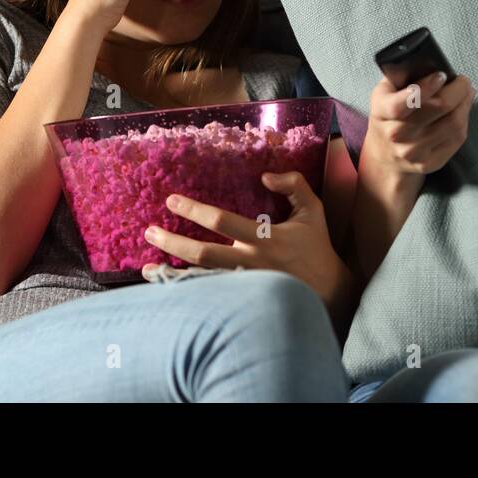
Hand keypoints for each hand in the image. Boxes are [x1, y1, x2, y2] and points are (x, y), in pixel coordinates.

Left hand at [142, 172, 349, 308]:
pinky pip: (210, 296)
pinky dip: (188, 292)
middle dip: (173, 243)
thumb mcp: (313, 209)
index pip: (222, 221)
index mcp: (265, 238)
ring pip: (202, 280)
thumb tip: (265, 175)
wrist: (330, 292)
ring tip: (147, 267)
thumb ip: (294, 185)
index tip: (171, 201)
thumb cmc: (316, 247)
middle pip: (203, 254)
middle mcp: (251, 262)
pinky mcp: (242, 302)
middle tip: (149, 232)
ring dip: (173, 274)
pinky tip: (167, 287)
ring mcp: (245, 285)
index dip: (194, 210)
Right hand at [363, 70, 472, 179]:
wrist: (386, 155)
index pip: (402, 102)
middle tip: (463, 80)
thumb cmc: (388, 116)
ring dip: (466, 103)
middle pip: (438, 108)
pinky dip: (464, 119)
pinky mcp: (430, 162)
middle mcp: (396, 134)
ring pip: (453, 123)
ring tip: (467, 92)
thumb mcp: (384, 92)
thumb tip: (429, 61)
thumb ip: (401, 75)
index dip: (426, 87)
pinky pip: (457, 138)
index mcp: (382, 112)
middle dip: (458, 89)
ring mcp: (414, 151)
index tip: (441, 75)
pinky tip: (462, 110)